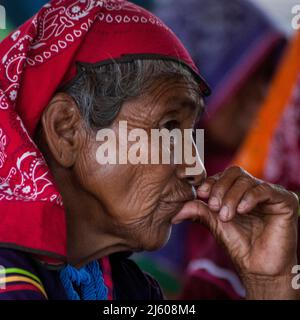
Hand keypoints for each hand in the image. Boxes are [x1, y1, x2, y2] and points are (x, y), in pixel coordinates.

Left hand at [172, 166, 299, 298]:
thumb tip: (175, 211)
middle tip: (214, 207)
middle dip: (220, 188)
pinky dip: (249, 198)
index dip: (211, 182)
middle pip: (234, 173)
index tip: (201, 193)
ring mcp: (269, 193)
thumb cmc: (237, 244)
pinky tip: (242, 210)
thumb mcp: (214, 223)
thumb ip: (198, 211)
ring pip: (246, 181)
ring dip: (232, 197)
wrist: (258, 267)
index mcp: (238, 191)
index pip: (223, 176)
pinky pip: (264, 189)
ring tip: (226, 216)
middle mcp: (253, 189)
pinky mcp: (284, 200)